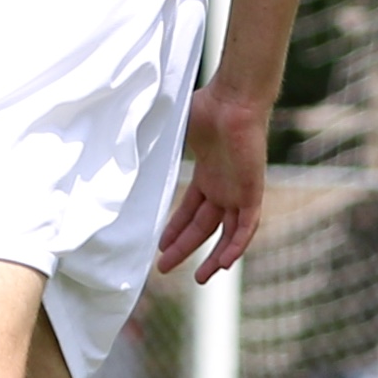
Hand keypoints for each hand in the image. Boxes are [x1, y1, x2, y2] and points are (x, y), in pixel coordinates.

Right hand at [157, 84, 269, 280]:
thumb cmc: (208, 106)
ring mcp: (239, 189)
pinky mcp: (253, 191)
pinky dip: (236, 246)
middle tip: (163, 268)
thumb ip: (159, 148)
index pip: (191, 209)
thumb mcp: (176, 132)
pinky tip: (222, 265)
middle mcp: (225, 185)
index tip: (160, 245)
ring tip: (198, 279)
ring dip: (213, 256)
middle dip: (184, 246)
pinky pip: (247, 227)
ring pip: (227, 232)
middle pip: (204, 225)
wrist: (235, 98)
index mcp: (209, 173)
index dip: (176, 228)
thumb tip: (124, 148)